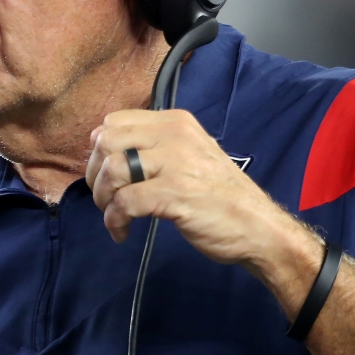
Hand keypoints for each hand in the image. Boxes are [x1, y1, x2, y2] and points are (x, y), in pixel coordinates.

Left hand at [86, 109, 321, 301]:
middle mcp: (174, 134)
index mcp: (175, 122)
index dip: (100, 150)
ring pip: (112, 170)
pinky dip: (115, 221)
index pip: (114, 121)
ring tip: (114, 215)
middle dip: (96, 173)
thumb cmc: (219, 195)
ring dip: (103, 198)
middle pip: (106, 142)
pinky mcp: (175, 193)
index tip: (106, 174)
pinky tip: (122, 232)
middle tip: (106, 197)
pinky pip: (124, 203)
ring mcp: (176, 163)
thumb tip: (105, 152)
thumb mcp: (189, 155)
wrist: (258, 227)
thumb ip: (154, 147)